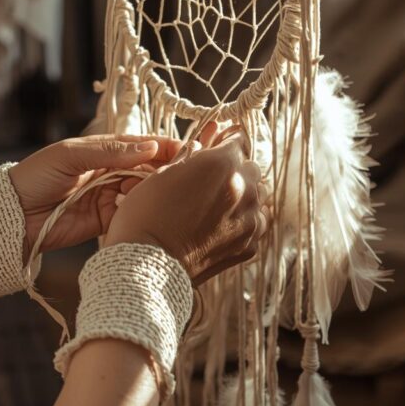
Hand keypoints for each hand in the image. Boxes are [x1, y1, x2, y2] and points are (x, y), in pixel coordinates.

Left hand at [8, 135, 182, 260]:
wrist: (11, 215)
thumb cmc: (36, 175)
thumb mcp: (70, 155)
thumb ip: (110, 151)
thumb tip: (149, 146)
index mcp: (104, 150)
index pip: (142, 145)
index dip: (165, 147)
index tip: (188, 150)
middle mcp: (111, 172)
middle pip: (148, 169)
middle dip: (164, 171)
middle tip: (179, 175)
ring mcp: (109, 196)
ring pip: (142, 192)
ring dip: (151, 192)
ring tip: (155, 192)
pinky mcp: (106, 220)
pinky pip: (130, 215)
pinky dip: (138, 211)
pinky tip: (141, 209)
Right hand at [104, 131, 267, 285]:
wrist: (145, 265)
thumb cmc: (146, 216)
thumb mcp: (162, 174)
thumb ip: (190, 157)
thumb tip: (200, 147)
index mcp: (222, 164)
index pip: (239, 140)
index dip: (228, 142)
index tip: (222, 146)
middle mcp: (244, 189)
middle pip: (252, 169)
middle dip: (236, 170)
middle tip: (213, 181)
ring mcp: (249, 219)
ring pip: (259, 197)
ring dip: (244, 196)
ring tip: (219, 205)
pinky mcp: (248, 245)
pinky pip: (257, 224)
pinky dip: (245, 221)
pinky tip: (225, 224)